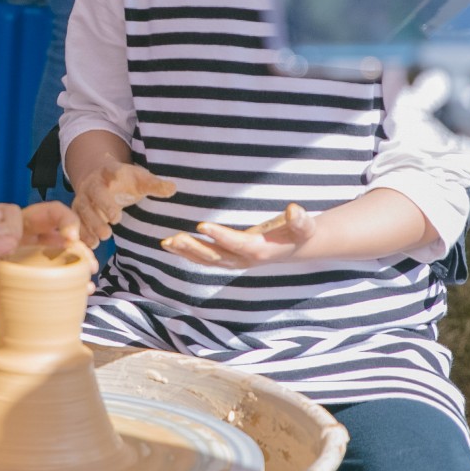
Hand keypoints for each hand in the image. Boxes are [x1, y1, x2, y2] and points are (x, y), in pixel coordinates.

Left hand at [0, 199, 87, 314]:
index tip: (69, 237)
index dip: (64, 220)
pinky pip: (53, 280)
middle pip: (62, 236)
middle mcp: (26, 242)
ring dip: (78, 265)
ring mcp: (28, 261)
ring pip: (61, 258)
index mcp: (16, 226)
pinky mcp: (26, 280)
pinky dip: (70, 283)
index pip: (49, 214)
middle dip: (79, 245)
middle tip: (86, 262)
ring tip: (87, 278)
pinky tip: (82, 289)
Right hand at [73, 158, 176, 247]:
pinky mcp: (77, 212)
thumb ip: (154, 185)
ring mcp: (82, 199)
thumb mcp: (139, 179)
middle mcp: (92, 185)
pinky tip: (90, 247)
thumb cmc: (124, 181)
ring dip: (89, 227)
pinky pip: (75, 223)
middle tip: (111, 228)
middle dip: (100, 211)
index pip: (110, 173)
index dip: (112, 181)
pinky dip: (81, 235)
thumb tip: (173, 189)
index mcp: (109, 172)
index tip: (116, 198)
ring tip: (100, 241)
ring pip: (82, 212)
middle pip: (93, 196)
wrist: (98, 178)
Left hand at [161, 204, 314, 268]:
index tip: (201, 226)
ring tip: (165, 242)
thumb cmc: (298, 232)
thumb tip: (293, 209)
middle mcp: (244, 259)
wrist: (296, 247)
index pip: (236, 243)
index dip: (220, 236)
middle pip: (216, 256)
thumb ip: (300, 219)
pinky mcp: (229, 259)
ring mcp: (235, 261)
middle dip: (194, 248)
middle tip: (174, 238)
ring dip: (186, 252)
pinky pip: (205, 259)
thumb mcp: (304, 225)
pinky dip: (187, 253)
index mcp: (260, 250)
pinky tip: (171, 245)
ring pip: (206, 260)